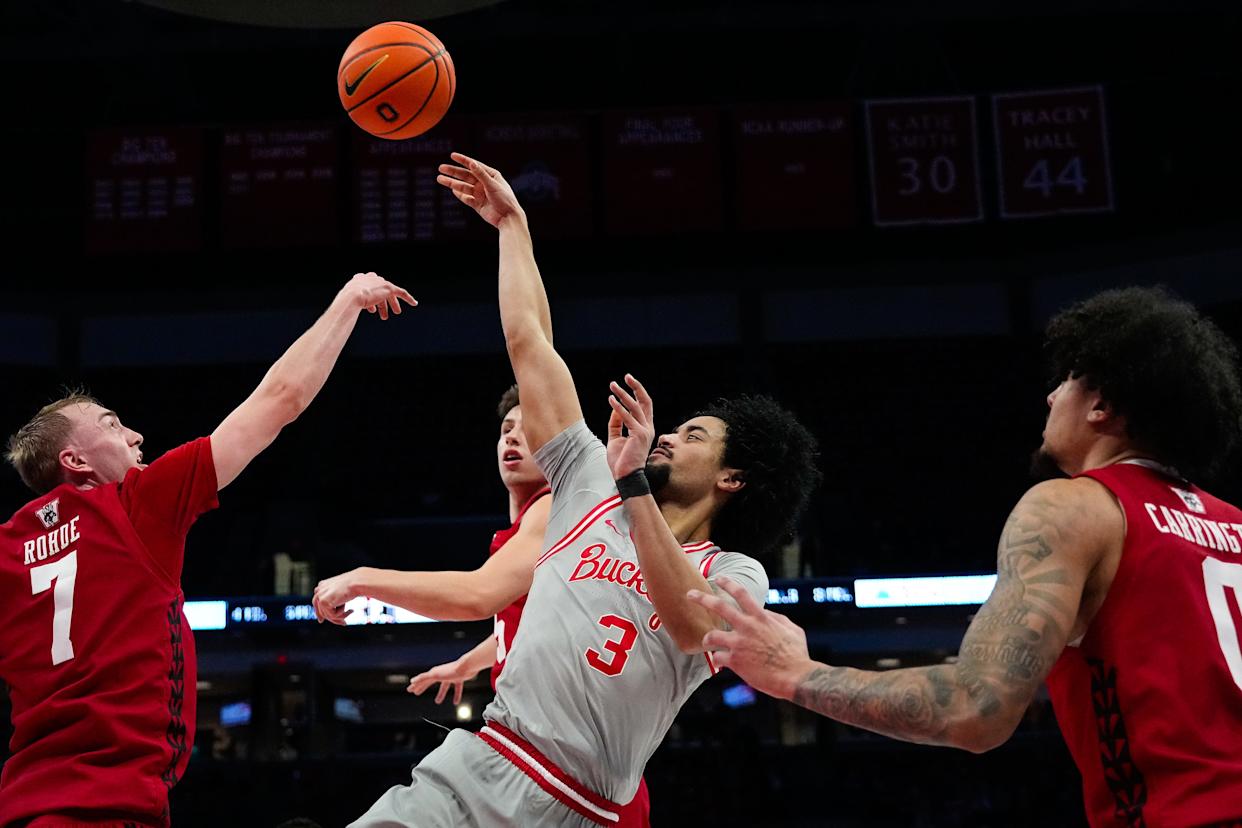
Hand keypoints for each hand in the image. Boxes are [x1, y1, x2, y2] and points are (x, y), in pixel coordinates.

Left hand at [311, 568, 365, 624]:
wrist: (357, 582)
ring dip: (340, 617)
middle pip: (320, 610)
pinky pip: (332, 616)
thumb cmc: (353, 585)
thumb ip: (332, 599)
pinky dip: (342, 615)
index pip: (317, 602)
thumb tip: (328, 613)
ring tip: (351, 612)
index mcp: (322, 585)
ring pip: (327, 615)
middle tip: (344, 623)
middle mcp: (318, 590)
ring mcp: (320, 596)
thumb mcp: (341, 592)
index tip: (321, 621)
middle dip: (331, 619)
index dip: (320, 613)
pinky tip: (351, 610)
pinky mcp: (324, 603)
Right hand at [341, 272, 416, 319]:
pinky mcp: (388, 288)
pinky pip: (401, 292)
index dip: (372, 300)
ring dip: (392, 304)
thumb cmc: (345, 302)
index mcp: (359, 279)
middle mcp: (370, 278)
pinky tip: (414, 303)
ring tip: (395, 313)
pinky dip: (408, 298)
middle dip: (383, 302)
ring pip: (389, 294)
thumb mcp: (346, 302)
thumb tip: (343, 313)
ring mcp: (379, 282)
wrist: (352, 297)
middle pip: (379, 290)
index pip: (368, 288)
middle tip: (385, 313)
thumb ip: (348, 305)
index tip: (373, 310)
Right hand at [407, 657, 479, 704]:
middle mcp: (442, 673)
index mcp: (435, 672)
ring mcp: (450, 676)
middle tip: (416, 693)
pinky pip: (456, 688)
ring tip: (437, 702)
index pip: (422, 680)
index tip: (410, 689)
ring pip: (443, 687)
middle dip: (423, 687)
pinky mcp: (459, 678)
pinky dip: (456, 695)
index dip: (416, 685)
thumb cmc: (451, 670)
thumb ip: (423, 677)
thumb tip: (412, 681)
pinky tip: (455, 702)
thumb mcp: (435, 675)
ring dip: (440, 694)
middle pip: (430, 682)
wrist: (467, 667)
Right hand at [436, 152, 523, 227]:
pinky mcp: (477, 204)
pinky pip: (466, 198)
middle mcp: (485, 183)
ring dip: (452, 183)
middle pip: (466, 176)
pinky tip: (453, 190)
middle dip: (453, 172)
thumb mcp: (492, 185)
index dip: (463, 160)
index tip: (452, 155)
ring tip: (440, 179)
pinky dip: (460, 195)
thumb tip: (471, 162)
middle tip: (441, 168)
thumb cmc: (505, 199)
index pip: (474, 165)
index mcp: (491, 175)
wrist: (508, 218)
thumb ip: (481, 174)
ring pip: (463, 187)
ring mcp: (480, 194)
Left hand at [606, 373, 654, 477]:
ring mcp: (645, 431)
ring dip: (623, 394)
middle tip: (626, 376)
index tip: (627, 383)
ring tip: (612, 385)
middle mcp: (648, 428)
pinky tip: (611, 399)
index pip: (644, 406)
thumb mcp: (616, 438)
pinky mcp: (638, 435)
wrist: (626, 477)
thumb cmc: (621, 461)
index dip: (637, 393)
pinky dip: (618, 407)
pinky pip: (627, 417)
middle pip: (645, 402)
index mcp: (645, 429)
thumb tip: (615, 407)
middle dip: (636, 387)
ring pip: (635, 406)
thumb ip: (616, 423)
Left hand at [688, 576, 815, 700]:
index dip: (728, 583)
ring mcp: (739, 644)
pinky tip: (722, 663)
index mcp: (761, 617)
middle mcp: (747, 627)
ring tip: (706, 641)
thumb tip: (764, 612)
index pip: (741, 593)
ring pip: (712, 635)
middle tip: (689, 594)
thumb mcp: (791, 628)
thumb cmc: (796, 653)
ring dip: (707, 638)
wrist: (796, 676)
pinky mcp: (735, 661)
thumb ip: (775, 618)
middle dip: (702, 598)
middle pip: (719, 606)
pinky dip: (718, 660)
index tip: (718, 578)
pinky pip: (717, 658)